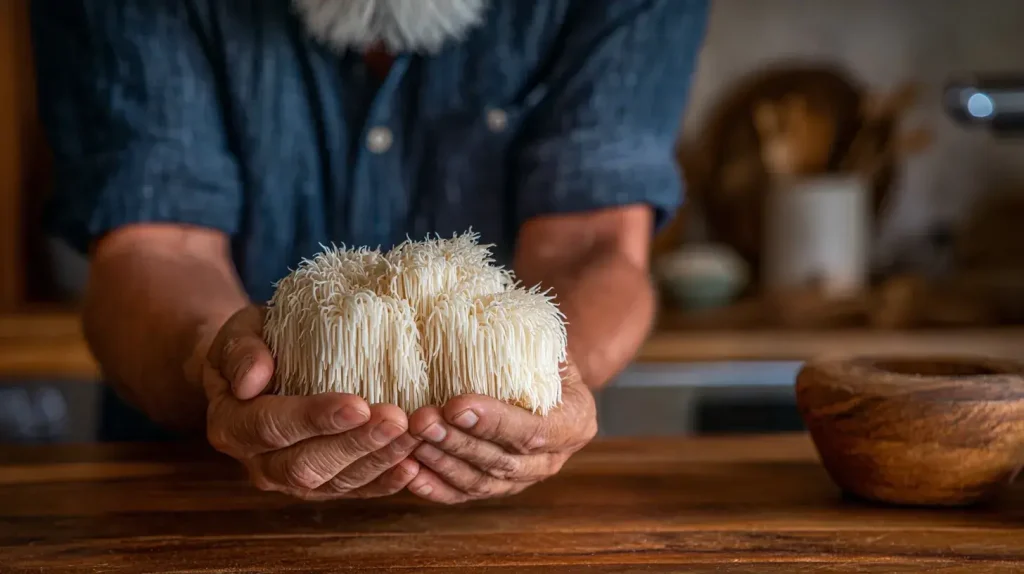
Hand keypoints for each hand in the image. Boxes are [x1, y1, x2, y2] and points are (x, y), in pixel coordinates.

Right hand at [199, 305, 422, 499]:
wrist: (260, 370)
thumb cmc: (255, 343)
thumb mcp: (238, 333)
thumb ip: (241, 352)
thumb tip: (251, 380)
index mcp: (232, 425)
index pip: (272, 427)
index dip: (315, 419)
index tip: (358, 405)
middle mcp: (258, 463)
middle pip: (307, 465)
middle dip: (356, 445)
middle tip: (397, 420)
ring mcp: (290, 480)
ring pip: (336, 483)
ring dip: (378, 462)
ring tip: (413, 438)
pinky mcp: (321, 486)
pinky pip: (354, 492)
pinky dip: (385, 482)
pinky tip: (412, 465)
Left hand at [405, 357, 596, 503]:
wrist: (545, 382)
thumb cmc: (540, 355)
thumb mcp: (545, 344)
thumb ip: (525, 342)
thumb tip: (484, 318)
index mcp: (574, 422)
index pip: (533, 430)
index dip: (493, 421)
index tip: (455, 404)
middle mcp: (551, 459)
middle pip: (501, 461)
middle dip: (457, 442)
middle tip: (421, 420)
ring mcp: (524, 479)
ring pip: (480, 482)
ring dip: (442, 463)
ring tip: (409, 442)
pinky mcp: (496, 488)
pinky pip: (464, 495)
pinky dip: (435, 487)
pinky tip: (408, 472)